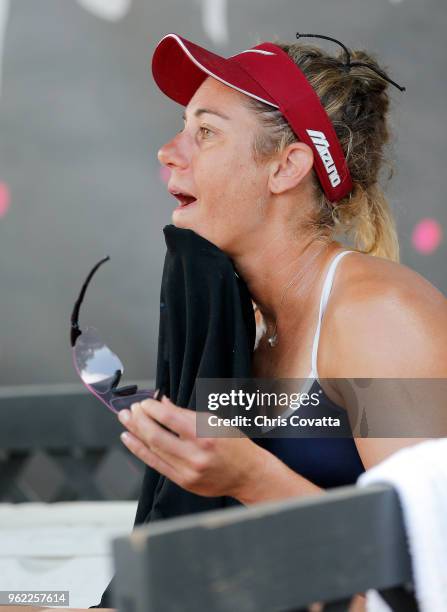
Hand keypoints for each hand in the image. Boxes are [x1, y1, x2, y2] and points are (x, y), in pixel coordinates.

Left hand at [117, 395, 266, 500]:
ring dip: (135, 432)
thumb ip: (187, 414)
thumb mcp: (215, 421)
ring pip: (153, 449)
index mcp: (205, 434)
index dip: (153, 408)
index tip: (145, 402)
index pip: (170, 418)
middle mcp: (195, 454)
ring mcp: (187, 470)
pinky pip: (155, 464)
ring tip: (125, 420)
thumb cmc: (235, 444)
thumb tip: (164, 404)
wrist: (248, 474)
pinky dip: (139, 450)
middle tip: (131, 409)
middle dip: (139, 419)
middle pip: (156, 434)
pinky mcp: (183, 481)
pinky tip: (129, 439)